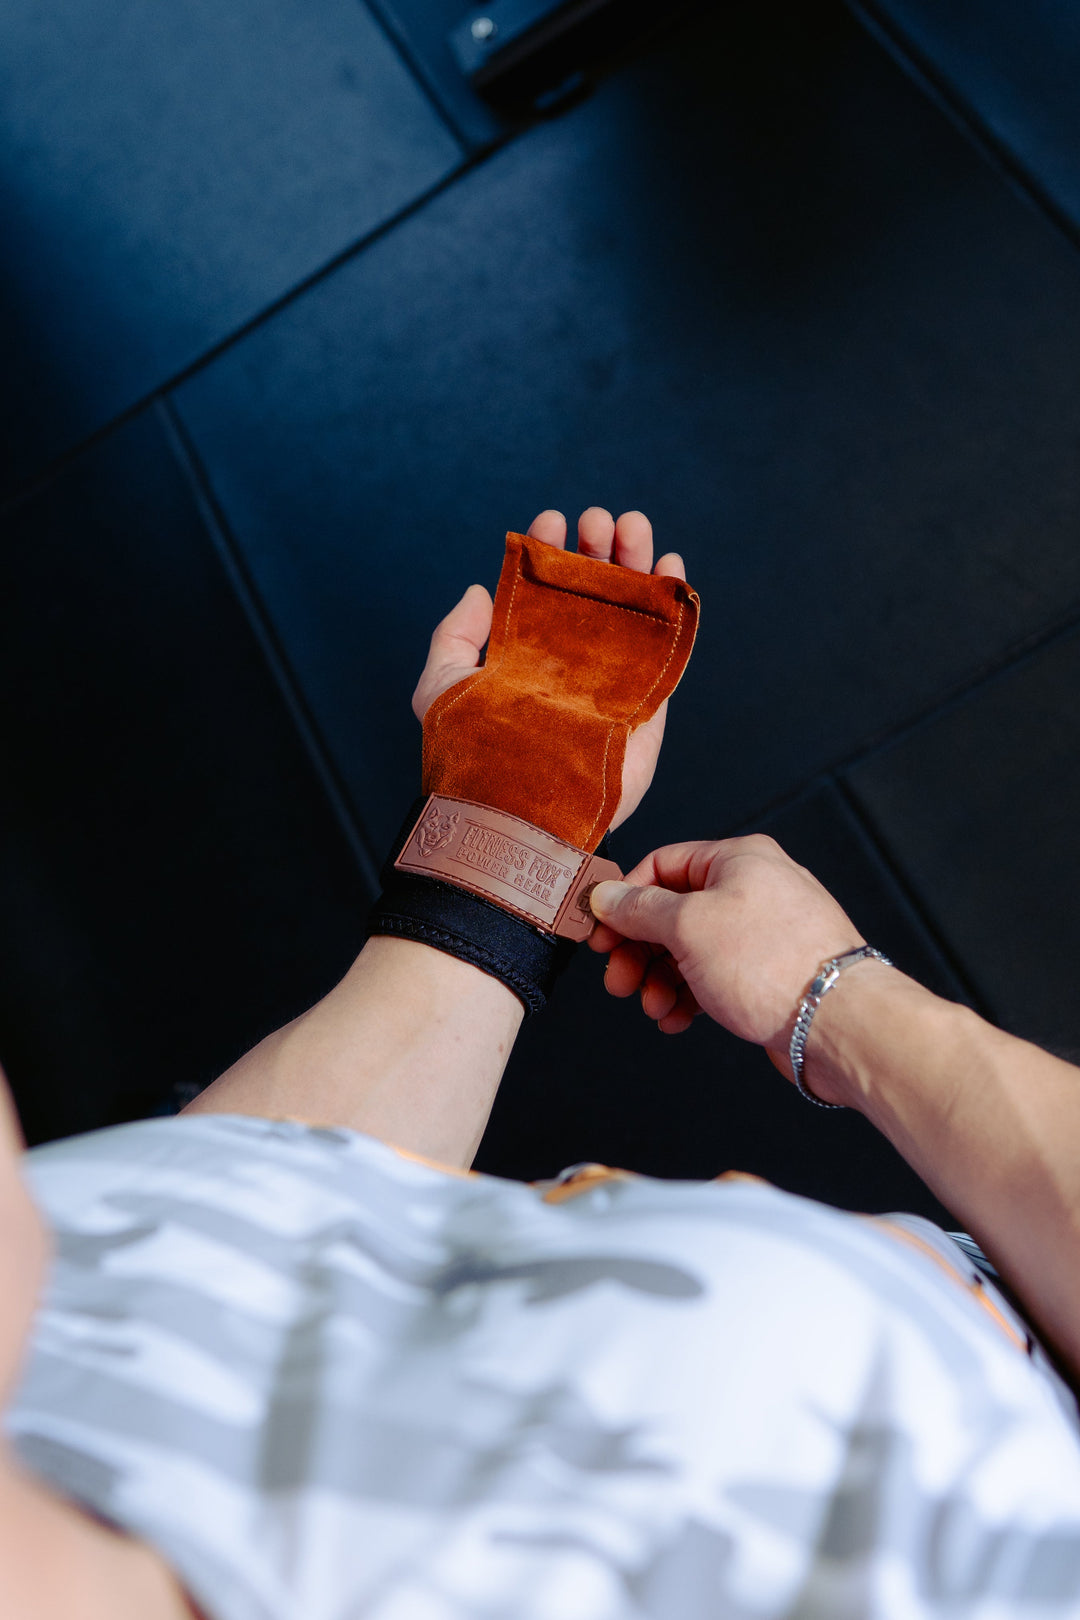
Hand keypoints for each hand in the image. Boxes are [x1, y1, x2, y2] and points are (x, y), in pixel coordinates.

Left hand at [411, 508, 685, 832]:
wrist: (516, 818)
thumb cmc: (471, 760)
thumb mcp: (439, 689)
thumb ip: (453, 638)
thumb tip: (481, 589)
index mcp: (526, 655)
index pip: (543, 591)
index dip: (550, 551)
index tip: (552, 518)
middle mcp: (570, 665)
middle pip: (592, 592)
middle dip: (597, 549)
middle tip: (599, 521)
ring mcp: (610, 683)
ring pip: (632, 611)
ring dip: (636, 564)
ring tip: (632, 528)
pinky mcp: (645, 706)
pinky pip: (666, 650)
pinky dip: (674, 607)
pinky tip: (672, 568)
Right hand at [587, 836, 867, 1071]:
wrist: (838, 1021)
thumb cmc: (773, 964)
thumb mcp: (687, 926)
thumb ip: (640, 909)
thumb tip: (606, 895)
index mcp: (738, 859)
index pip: (662, 865)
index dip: (625, 899)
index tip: (600, 932)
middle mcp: (754, 889)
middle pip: (674, 912)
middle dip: (640, 950)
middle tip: (619, 981)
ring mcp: (764, 933)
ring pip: (692, 950)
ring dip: (662, 980)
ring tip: (653, 1007)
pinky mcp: (770, 973)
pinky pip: (716, 977)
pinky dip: (690, 997)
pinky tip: (677, 1019)